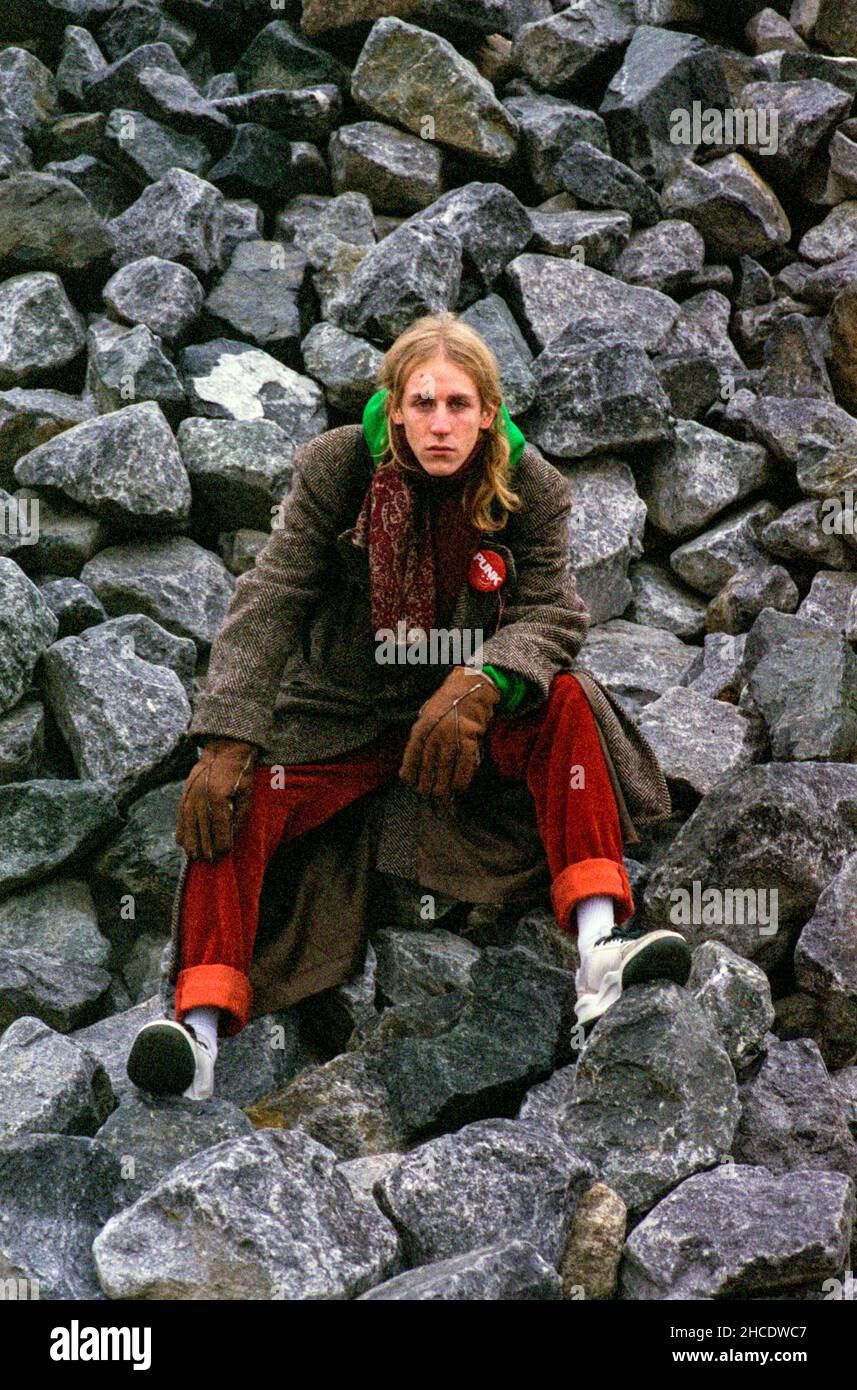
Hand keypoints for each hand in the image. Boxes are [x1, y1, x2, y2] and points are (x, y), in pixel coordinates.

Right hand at [175, 738, 258, 861]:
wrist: (225, 751)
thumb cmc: (241, 775)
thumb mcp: (246, 795)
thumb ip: (238, 816)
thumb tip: (229, 838)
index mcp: (218, 796)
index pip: (219, 828)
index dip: (222, 844)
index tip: (224, 854)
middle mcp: (201, 797)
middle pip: (201, 830)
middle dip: (206, 848)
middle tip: (210, 861)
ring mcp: (190, 795)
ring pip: (188, 826)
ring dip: (192, 844)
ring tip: (196, 857)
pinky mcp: (184, 795)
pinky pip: (180, 817)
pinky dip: (181, 831)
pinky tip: (183, 844)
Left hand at [399, 667, 499, 800]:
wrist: (470, 687)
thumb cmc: (447, 704)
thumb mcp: (426, 718)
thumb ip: (421, 739)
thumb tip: (414, 765)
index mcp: (420, 729)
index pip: (411, 759)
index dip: (410, 776)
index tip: (412, 785)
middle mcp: (434, 734)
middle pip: (427, 769)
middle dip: (427, 786)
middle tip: (429, 795)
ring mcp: (452, 737)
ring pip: (444, 771)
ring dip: (443, 788)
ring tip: (442, 796)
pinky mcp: (470, 739)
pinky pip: (464, 766)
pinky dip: (462, 780)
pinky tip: (460, 788)